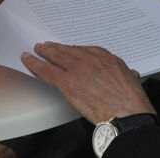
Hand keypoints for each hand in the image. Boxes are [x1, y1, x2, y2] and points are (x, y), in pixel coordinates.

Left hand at [21, 41, 155, 123]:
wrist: (126, 112)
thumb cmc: (131, 101)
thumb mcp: (131, 80)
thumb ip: (126, 74)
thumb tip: (130, 74)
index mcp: (106, 58)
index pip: (86, 50)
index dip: (74, 50)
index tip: (69, 49)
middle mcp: (90, 60)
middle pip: (69, 51)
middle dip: (57, 48)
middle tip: (47, 45)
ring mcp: (77, 69)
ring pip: (56, 57)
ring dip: (44, 53)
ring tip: (37, 50)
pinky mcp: (67, 82)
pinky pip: (47, 71)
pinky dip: (35, 64)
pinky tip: (28, 60)